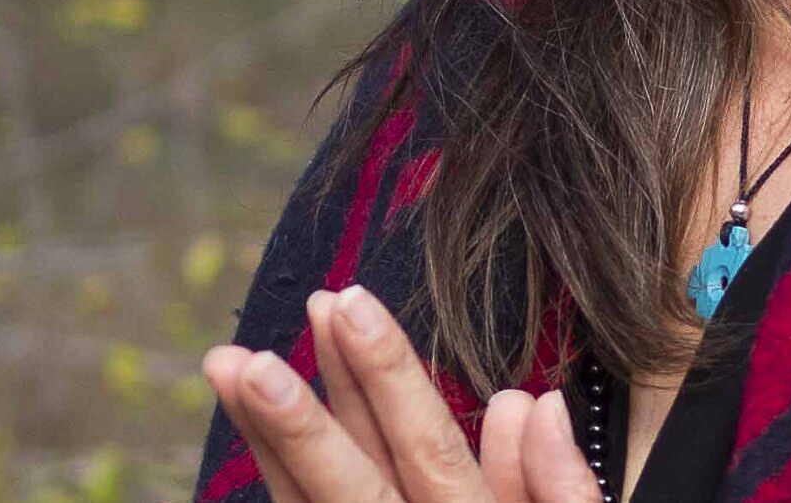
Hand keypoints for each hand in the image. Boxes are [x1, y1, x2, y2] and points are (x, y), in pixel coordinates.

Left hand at [202, 281, 606, 502]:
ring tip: (228, 372)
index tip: (349, 306)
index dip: (386, 376)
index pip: (426, 448)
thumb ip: (562, 490)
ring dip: (268, 444)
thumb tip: (531, 403)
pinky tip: (251, 443)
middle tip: (249, 357)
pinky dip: (279, 492)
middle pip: (352, 486)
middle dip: (300, 421)